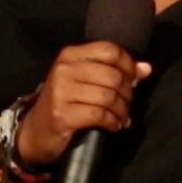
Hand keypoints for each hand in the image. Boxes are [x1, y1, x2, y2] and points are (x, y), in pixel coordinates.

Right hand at [15, 42, 152, 166]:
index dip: (128, 65)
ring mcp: (61, 92)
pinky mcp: (62, 114)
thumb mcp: (84, 81)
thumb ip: (114, 71)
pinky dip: (112, 122)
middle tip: (127, 104)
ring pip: (108, 96)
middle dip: (127, 93)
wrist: (36, 131)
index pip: (110, 50)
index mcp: (70, 55)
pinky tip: (114, 125)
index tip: (133, 80)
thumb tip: (146, 68)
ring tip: (122, 117)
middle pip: (113, 75)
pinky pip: (99, 115)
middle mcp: (64, 69)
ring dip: (121, 110)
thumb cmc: (64, 103)